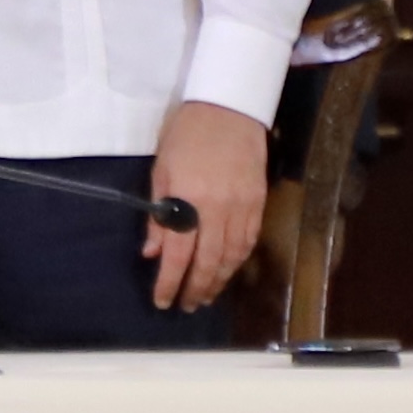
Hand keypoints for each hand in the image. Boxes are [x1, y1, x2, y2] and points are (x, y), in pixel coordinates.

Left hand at [150, 101, 269, 314]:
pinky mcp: (259, 202)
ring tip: (206, 295)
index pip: (178, 254)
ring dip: (219, 280)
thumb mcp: (162, 170)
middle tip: (186, 305)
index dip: (170, 282)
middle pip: (208, 262)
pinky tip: (228, 270)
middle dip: (196, 288)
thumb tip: (153, 253)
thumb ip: (158, 215)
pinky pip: (249, 241)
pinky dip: (237, 261)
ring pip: (232, 256)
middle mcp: (218, 209)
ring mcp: (242, 207)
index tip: (162, 301)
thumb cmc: (186, 135)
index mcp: (188, 199)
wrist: (229, 107)